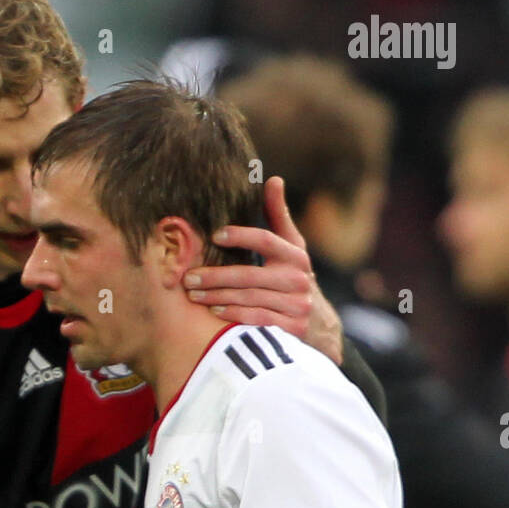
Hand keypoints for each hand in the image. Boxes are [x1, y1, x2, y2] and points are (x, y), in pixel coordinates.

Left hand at [184, 176, 342, 363]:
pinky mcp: (292, 328)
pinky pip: (257, 320)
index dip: (241, 236)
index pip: (266, 240)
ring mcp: (296, 305)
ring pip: (250, 298)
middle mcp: (297, 279)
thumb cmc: (293, 277)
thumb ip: (278, 216)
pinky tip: (214, 311)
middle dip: (216, 276)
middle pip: (250, 275)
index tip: (215, 235)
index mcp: (295, 255)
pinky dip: (234, 315)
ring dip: (218, 296)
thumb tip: (272, 179)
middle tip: (189, 277)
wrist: (319, 324)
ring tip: (193, 294)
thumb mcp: (292, 247)